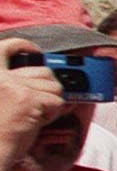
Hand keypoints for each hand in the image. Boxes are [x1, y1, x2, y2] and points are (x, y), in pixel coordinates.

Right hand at [0, 38, 64, 166]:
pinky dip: (52, 115)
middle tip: (44, 103)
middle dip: (49, 87)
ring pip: (54, 86)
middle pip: (43, 70)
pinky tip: (34, 124)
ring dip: (51, 103)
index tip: (35, 51)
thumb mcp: (0, 99)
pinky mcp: (28, 98)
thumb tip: (44, 78)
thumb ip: (13, 84)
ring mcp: (13, 85)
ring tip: (31, 117)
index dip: (24, 46)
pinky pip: (57, 101)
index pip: (6, 47)